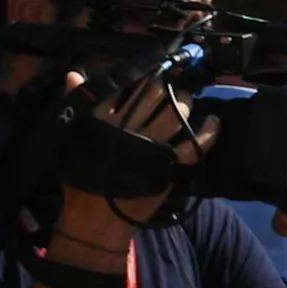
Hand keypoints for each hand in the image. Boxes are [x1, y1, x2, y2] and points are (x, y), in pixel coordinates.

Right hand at [53, 67, 195, 246]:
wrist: (96, 218)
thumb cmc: (84, 175)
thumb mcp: (72, 138)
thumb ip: (78, 105)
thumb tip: (75, 74)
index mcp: (104, 120)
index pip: (128, 86)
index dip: (144, 74)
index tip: (153, 69)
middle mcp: (130, 129)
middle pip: (156, 95)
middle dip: (167, 85)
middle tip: (169, 86)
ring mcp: (152, 147)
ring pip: (177, 113)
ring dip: (185, 102)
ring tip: (185, 101)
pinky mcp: (168, 167)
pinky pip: (195, 146)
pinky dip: (209, 132)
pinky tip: (214, 121)